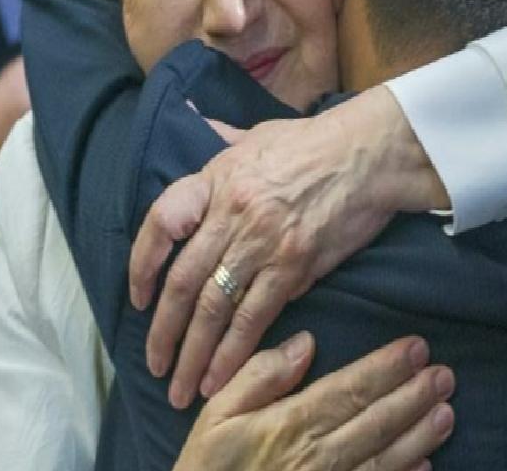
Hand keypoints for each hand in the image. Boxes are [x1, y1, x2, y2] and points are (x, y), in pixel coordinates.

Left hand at [130, 87, 447, 408]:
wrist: (368, 153)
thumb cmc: (314, 142)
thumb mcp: (257, 133)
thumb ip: (221, 139)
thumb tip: (193, 117)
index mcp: (214, 180)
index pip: (160, 224)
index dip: (142, 265)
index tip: (138, 299)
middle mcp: (230, 214)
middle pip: (182, 281)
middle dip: (164, 331)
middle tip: (155, 366)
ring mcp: (261, 242)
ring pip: (213, 308)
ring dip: (193, 354)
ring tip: (180, 389)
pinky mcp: (294, 266)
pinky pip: (254, 317)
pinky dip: (234, 352)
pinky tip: (220, 379)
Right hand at [174, 332, 454, 470]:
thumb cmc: (207, 469)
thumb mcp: (215, 416)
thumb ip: (258, 377)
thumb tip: (305, 344)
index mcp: (289, 425)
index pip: (349, 388)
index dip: (386, 367)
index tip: (417, 348)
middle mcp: (316, 457)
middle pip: (376, 421)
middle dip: (414, 396)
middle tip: (445, 375)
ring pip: (385, 459)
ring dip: (420, 435)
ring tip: (447, 412)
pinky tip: (426, 465)